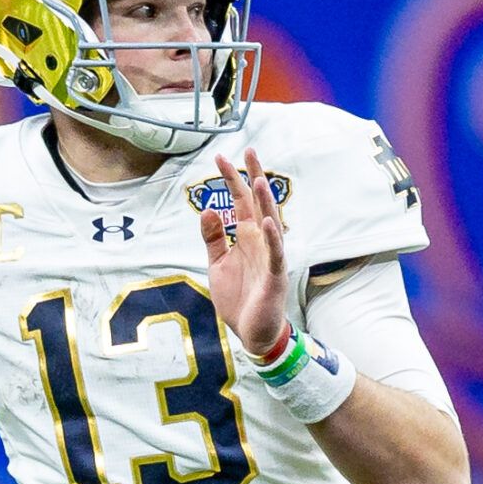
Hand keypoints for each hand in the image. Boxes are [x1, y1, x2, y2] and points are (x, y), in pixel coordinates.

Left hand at [199, 148, 286, 355]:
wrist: (252, 333)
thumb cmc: (238, 298)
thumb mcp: (217, 264)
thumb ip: (213, 238)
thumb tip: (207, 209)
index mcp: (246, 237)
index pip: (240, 201)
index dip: (232, 179)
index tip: (220, 157)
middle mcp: (260, 241)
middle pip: (258, 203)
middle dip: (254, 177)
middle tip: (249, 149)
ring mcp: (270, 257)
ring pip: (270, 223)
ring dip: (265, 202)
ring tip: (259, 178)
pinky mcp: (274, 276)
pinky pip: (275, 254)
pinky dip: (272, 238)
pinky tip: (268, 222)